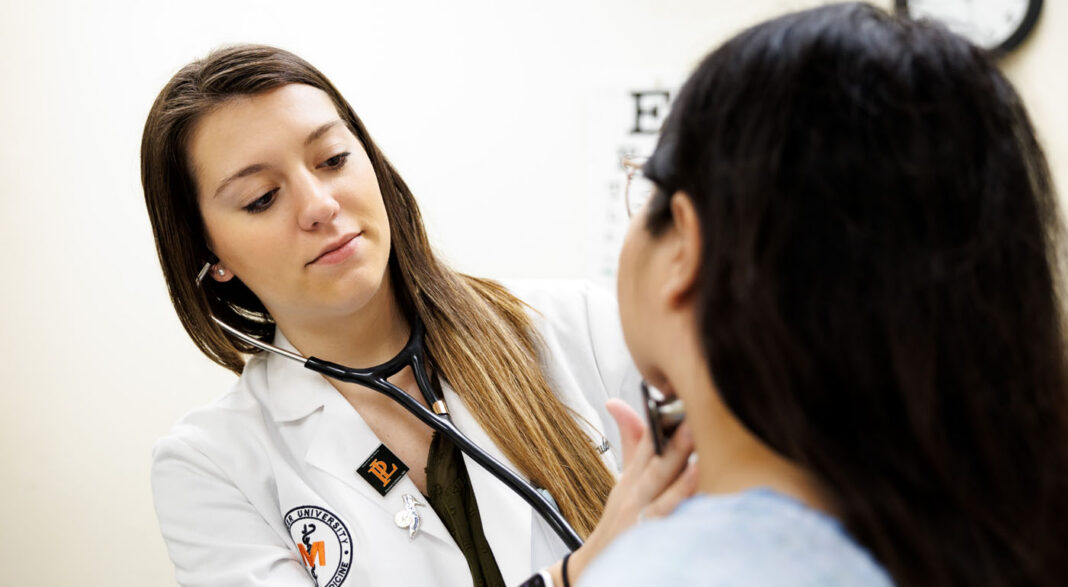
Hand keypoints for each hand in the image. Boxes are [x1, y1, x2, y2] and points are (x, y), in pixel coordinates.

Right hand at [552, 398, 697, 583]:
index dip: (659, 422)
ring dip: (680, 479)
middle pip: (655, 466)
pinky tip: (698, 502)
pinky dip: (681, 513)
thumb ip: (632, 441)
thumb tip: (616, 402)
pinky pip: (669, 525)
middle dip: (673, 445)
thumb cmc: (620, 517)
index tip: (678, 402)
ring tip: (697, 461)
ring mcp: (643, 518)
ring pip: (663, 496)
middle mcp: (636, 495)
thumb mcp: (623, 478)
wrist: (599, 563)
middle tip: (691, 422)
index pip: (645, 444)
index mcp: (632, 477)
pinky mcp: (650, 540)